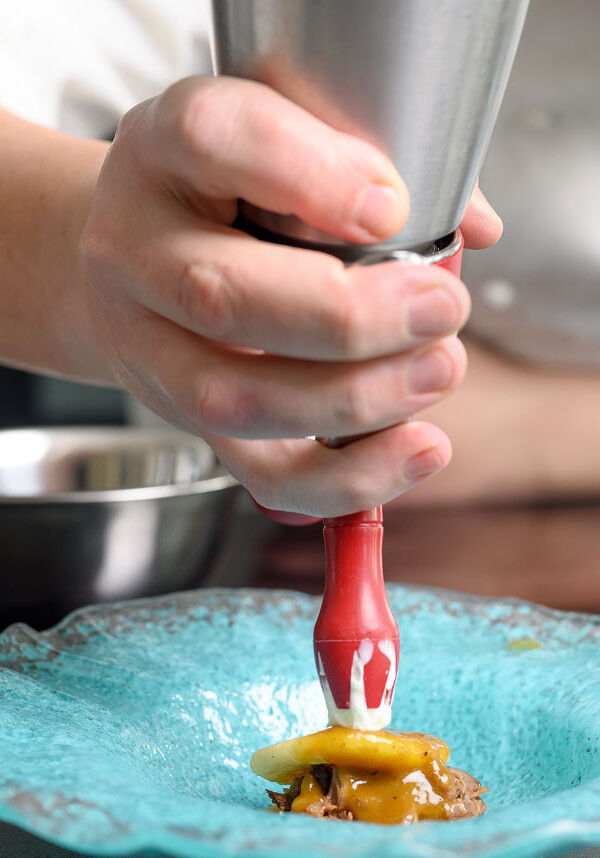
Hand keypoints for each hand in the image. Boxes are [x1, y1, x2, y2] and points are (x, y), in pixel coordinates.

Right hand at [81, 76, 501, 516]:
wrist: (137, 251)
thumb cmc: (228, 188)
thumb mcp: (284, 134)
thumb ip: (372, 158)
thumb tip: (474, 227)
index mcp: (164, 148)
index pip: (212, 140)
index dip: (307, 174)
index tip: (392, 206)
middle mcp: (136, 249)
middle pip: (219, 295)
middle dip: (347, 318)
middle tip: (440, 309)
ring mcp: (149, 346)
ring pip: (233, 399)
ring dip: (353, 400)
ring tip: (439, 370)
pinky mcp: (189, 418)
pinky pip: (260, 472)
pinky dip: (348, 478)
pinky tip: (417, 449)